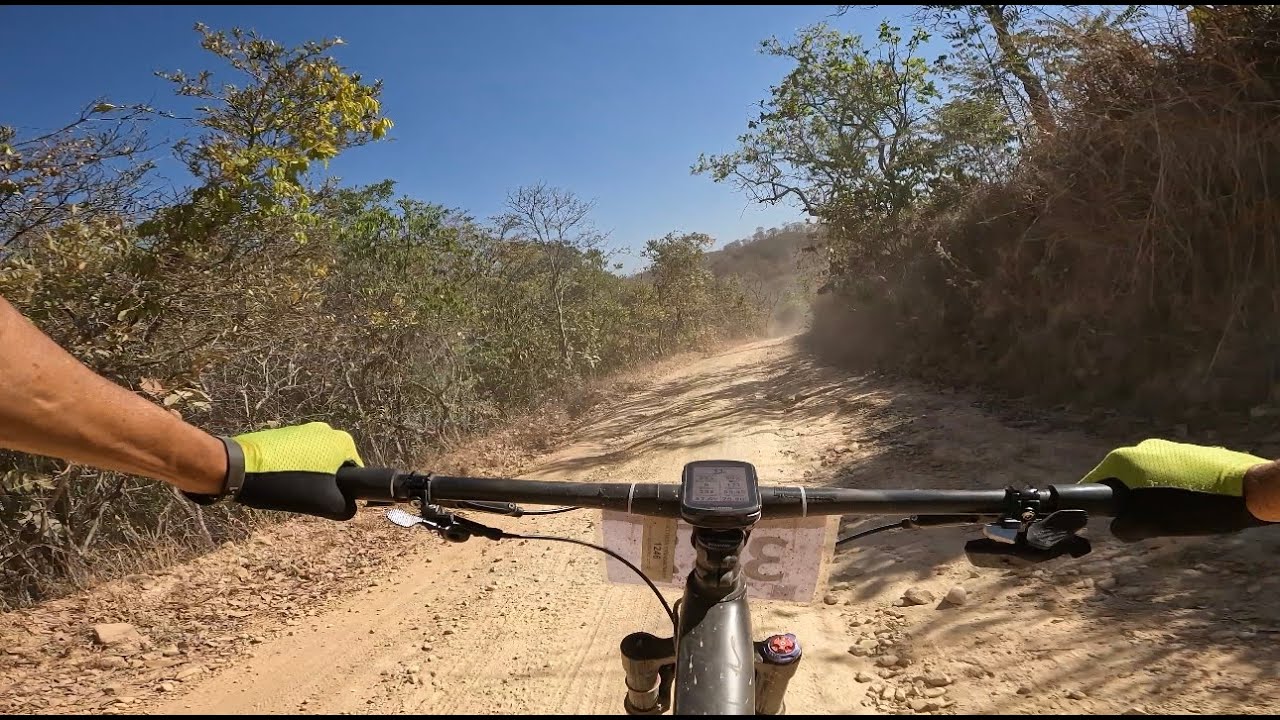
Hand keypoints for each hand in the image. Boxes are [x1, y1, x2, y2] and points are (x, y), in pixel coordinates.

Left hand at [188, 422, 363, 519]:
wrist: (239, 467)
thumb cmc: (286, 483)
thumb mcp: (324, 503)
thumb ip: (346, 508)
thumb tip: (349, 507)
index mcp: (341, 442)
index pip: (356, 472)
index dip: (345, 491)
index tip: (329, 501)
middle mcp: (325, 430)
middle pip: (335, 465)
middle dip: (325, 482)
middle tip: (310, 497)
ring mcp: (302, 429)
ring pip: (315, 461)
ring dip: (308, 476)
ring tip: (291, 489)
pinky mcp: (283, 433)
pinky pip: (296, 455)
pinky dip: (292, 468)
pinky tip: (278, 480)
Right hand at [1080, 439, 1271, 539]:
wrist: (1248, 490)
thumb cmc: (1194, 507)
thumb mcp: (1151, 525)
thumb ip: (1124, 526)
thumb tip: (1119, 527)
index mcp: (1125, 460)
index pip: (1094, 482)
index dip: (1097, 504)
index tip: (1106, 520)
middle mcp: (1142, 447)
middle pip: (1122, 478)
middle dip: (1128, 499)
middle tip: (1143, 522)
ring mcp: (1168, 447)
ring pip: (1147, 475)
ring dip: (1151, 494)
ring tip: (1171, 514)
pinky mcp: (1190, 451)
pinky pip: (1169, 471)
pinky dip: (1170, 487)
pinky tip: (1189, 502)